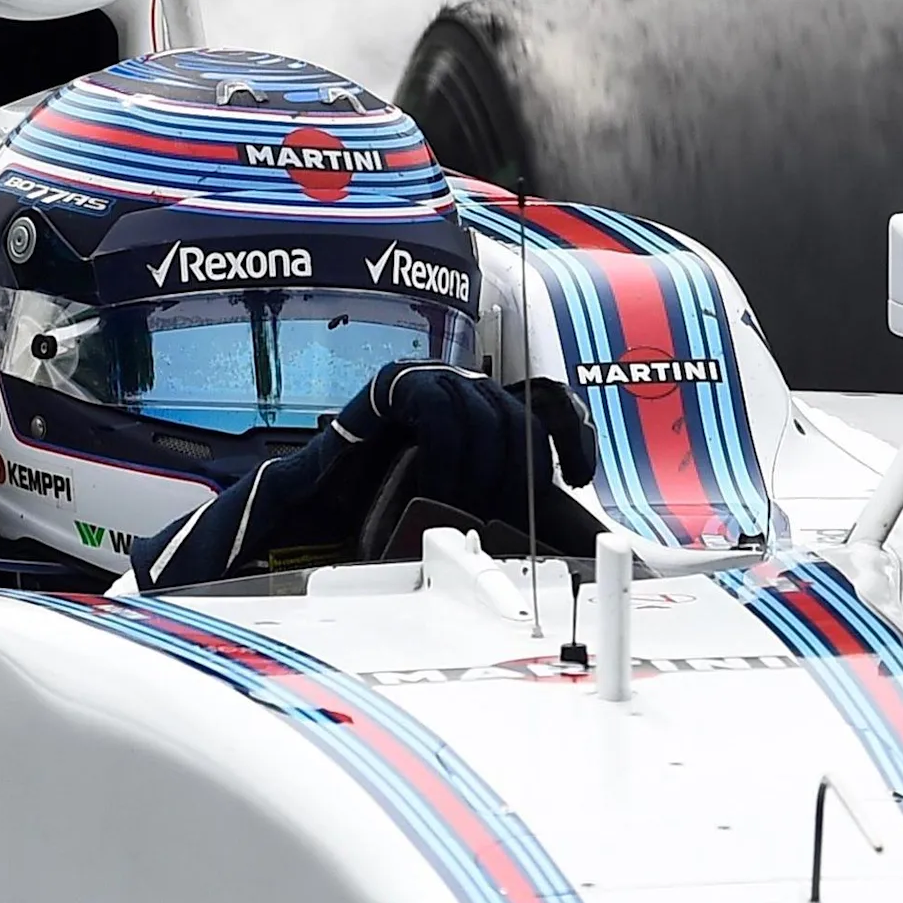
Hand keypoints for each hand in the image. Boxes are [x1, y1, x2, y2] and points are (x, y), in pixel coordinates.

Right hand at [345, 363, 595, 508]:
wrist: (324, 499)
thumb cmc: (389, 501)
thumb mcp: (466, 500)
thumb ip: (507, 499)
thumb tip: (560, 522)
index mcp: (489, 409)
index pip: (551, 405)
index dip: (573, 437)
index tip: (578, 478)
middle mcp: (468, 386)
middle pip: (523, 417)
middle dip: (518, 472)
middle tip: (499, 513)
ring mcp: (435, 380)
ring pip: (487, 416)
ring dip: (480, 472)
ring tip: (461, 508)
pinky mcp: (398, 383)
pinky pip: (442, 414)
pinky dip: (446, 459)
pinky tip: (436, 490)